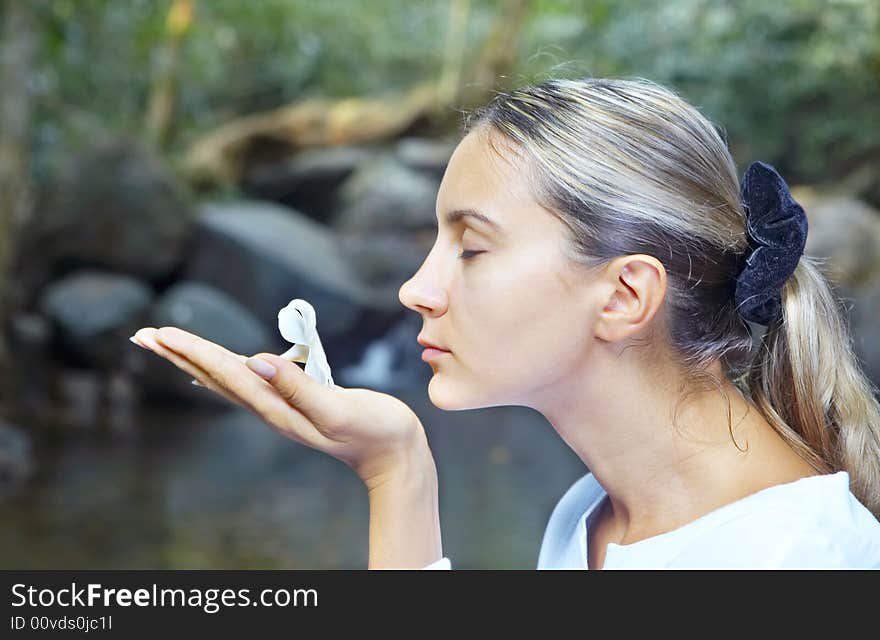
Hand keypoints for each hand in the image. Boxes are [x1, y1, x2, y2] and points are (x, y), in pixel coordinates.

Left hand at [131, 326, 430, 488]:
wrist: (393, 453)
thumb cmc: (374, 430)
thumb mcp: (339, 408)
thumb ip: (299, 387)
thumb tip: (256, 361)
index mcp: (277, 407)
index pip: (226, 374)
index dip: (194, 351)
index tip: (162, 333)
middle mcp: (270, 408)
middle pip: (214, 377)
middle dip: (178, 355)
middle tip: (142, 335)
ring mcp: (279, 407)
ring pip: (225, 380)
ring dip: (194, 360)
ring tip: (166, 344)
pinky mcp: (292, 403)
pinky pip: (246, 384)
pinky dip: (221, 371)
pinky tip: (216, 369)